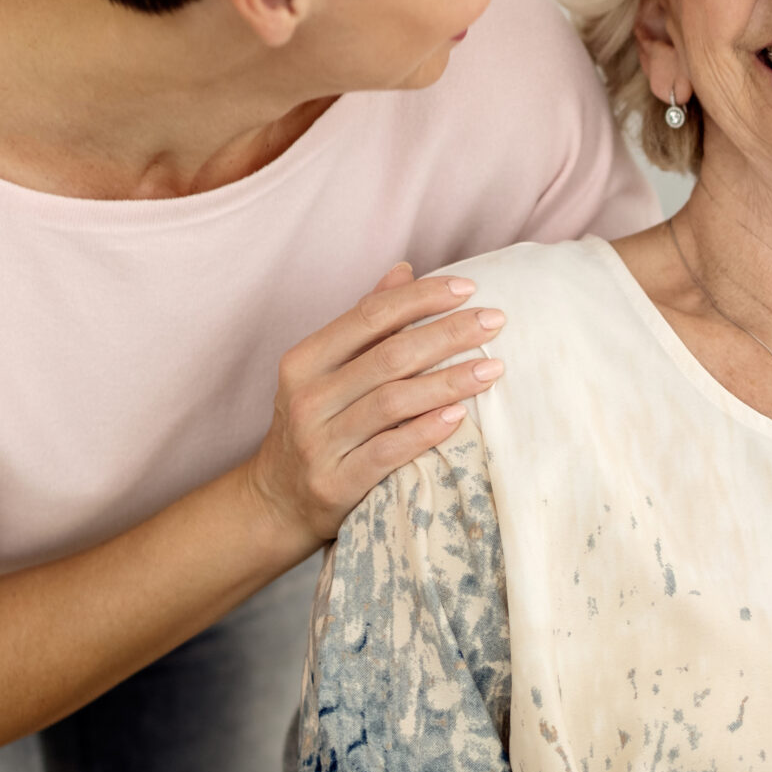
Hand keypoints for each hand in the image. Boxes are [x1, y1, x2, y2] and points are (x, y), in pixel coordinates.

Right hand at [245, 262, 506, 544]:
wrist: (276, 501)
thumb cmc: (315, 425)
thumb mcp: (325, 372)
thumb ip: (363, 324)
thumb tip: (404, 270)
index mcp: (304, 361)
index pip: (369, 315)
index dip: (420, 298)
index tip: (467, 288)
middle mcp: (307, 398)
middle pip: (389, 355)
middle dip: (448, 333)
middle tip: (494, 321)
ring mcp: (319, 442)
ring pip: (393, 401)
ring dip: (449, 382)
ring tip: (492, 368)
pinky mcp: (335, 483)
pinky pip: (388, 452)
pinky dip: (425, 431)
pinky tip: (460, 416)